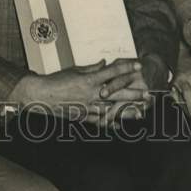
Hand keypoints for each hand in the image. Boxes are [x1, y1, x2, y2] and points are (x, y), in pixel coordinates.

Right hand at [12, 58, 143, 116]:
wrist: (41, 96)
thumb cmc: (56, 80)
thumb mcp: (75, 70)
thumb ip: (92, 68)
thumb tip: (104, 64)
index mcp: (89, 79)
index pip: (113, 72)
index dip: (127, 68)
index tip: (140, 66)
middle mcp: (92, 94)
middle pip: (118, 93)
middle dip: (134, 93)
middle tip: (148, 93)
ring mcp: (89, 107)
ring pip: (113, 110)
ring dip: (128, 111)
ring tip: (141, 112)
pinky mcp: (84, 117)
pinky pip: (100, 121)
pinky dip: (111, 123)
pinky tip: (121, 126)